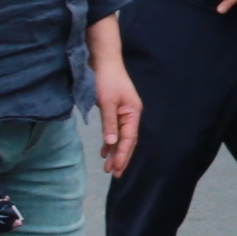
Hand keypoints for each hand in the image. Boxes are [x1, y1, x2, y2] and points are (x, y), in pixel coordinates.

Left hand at [95, 56, 141, 178]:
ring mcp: (124, 112)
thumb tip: (112, 143)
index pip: (129, 139)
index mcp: (133, 113)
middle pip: (128, 140)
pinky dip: (110, 141)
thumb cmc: (107, 79)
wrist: (103, 61)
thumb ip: (110, 124)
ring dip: (115, 151)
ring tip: (108, 166)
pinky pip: (115, 130)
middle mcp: (131, 114)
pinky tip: (105, 150)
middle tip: (114, 174)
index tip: (116, 169)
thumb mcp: (107, 102)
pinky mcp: (116, 109)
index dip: (123, 155)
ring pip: (121, 137)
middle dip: (121, 157)